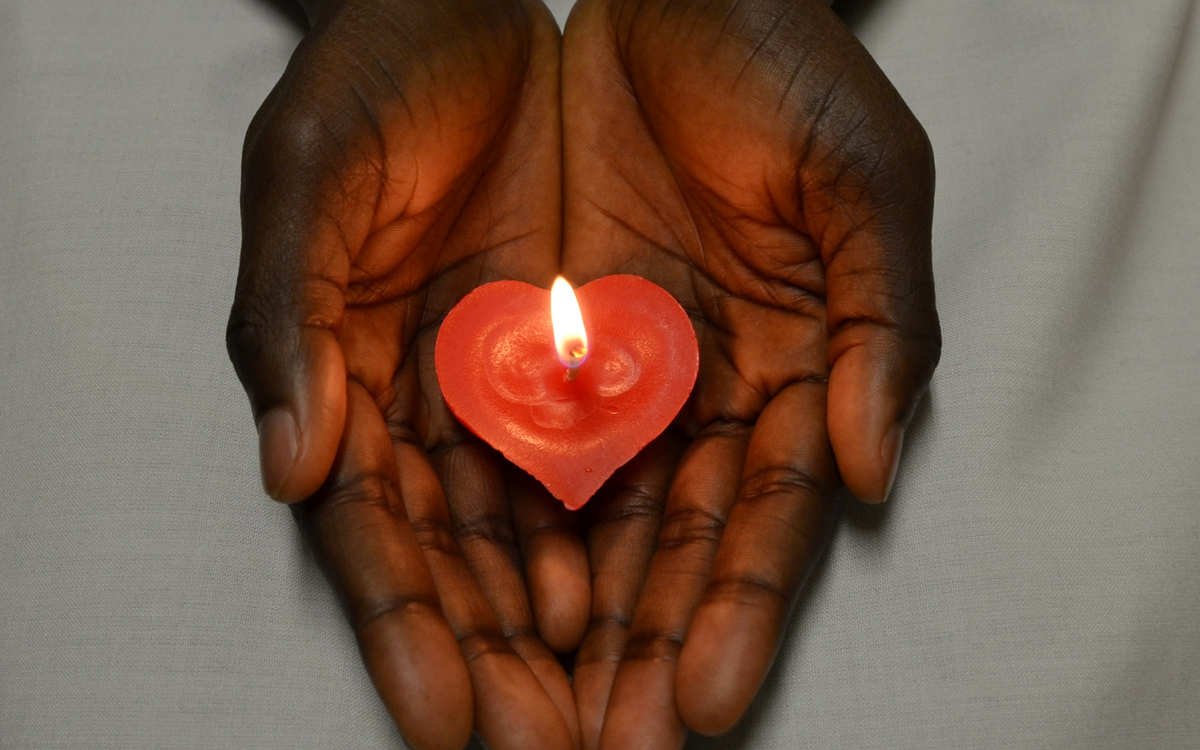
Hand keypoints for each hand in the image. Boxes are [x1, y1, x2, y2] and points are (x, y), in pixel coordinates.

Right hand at [225, 1, 579, 747]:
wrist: (471, 5)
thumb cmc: (369, 73)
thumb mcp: (304, 174)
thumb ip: (283, 319)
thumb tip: (286, 470)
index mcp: (351, 374)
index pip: (378, 531)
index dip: (406, 629)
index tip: (442, 722)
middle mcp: (438, 397)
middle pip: (472, 557)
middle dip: (509, 661)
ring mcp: (524, 378)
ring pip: (553, 524)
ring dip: (585, 623)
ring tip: (621, 712)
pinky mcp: (602, 342)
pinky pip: (624, 449)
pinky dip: (635, 526)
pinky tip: (650, 599)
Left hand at [559, 0, 940, 745]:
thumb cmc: (788, 73)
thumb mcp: (867, 183)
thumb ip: (884, 328)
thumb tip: (871, 471)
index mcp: (789, 373)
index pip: (761, 522)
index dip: (735, 614)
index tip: (699, 701)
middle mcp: (695, 394)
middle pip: (662, 550)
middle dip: (630, 654)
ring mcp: (608, 373)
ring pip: (576, 519)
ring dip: (551, 619)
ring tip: (520, 710)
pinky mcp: (526, 335)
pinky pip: (500, 438)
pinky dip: (488, 518)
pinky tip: (474, 597)